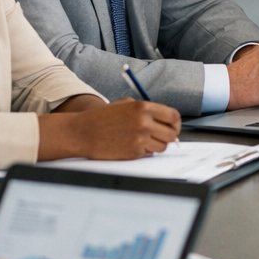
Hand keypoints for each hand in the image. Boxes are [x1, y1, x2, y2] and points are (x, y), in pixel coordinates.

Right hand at [40, 98, 180, 160]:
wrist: (82, 132)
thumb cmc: (103, 117)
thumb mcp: (126, 104)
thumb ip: (147, 110)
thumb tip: (167, 121)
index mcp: (143, 107)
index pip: (173, 116)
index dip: (176, 123)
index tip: (173, 126)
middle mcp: (144, 123)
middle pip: (172, 134)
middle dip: (170, 136)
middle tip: (163, 136)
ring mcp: (139, 139)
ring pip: (163, 147)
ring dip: (157, 145)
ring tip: (146, 140)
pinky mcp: (133, 153)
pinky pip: (149, 154)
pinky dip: (145, 151)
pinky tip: (133, 145)